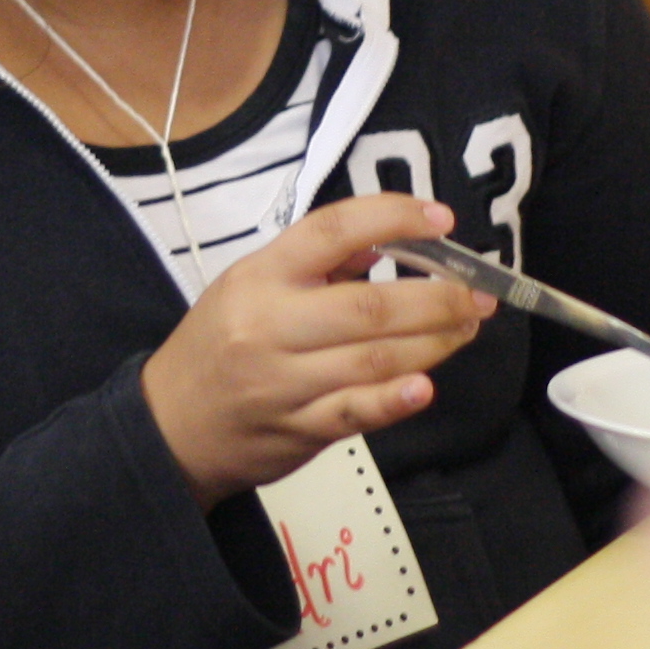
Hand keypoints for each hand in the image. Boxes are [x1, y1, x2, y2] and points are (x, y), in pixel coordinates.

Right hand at [142, 193, 490, 504]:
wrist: (171, 425)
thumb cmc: (220, 343)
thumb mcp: (250, 283)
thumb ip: (317, 263)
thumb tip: (391, 240)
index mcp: (261, 276)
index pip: (332, 231)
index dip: (393, 218)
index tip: (442, 220)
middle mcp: (270, 325)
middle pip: (368, 306)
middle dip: (437, 297)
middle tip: (479, 294)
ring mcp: (284, 383)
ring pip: (373, 360)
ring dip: (433, 343)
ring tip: (467, 328)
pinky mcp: (297, 431)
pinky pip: (353, 415)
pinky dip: (392, 401)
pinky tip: (425, 387)